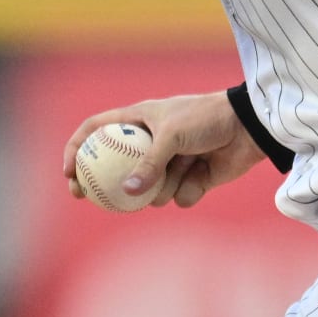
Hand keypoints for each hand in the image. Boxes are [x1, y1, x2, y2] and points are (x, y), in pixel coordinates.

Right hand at [62, 91, 266, 208]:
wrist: (248, 128)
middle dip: (101, 186)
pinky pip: (178, 198)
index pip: (96, 130)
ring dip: (164, 186)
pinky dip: (189, 190)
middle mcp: (150, 142)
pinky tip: (203, 175)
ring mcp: (169, 164)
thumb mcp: (171, 133)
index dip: (76, 149)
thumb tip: (129, 193)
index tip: (68, 172)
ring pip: (149, 191)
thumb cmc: (206, 118)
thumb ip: (149, 163)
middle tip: (87, 198)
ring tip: (185, 167)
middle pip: (114, 169)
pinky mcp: (190, 180)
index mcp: (138, 120)